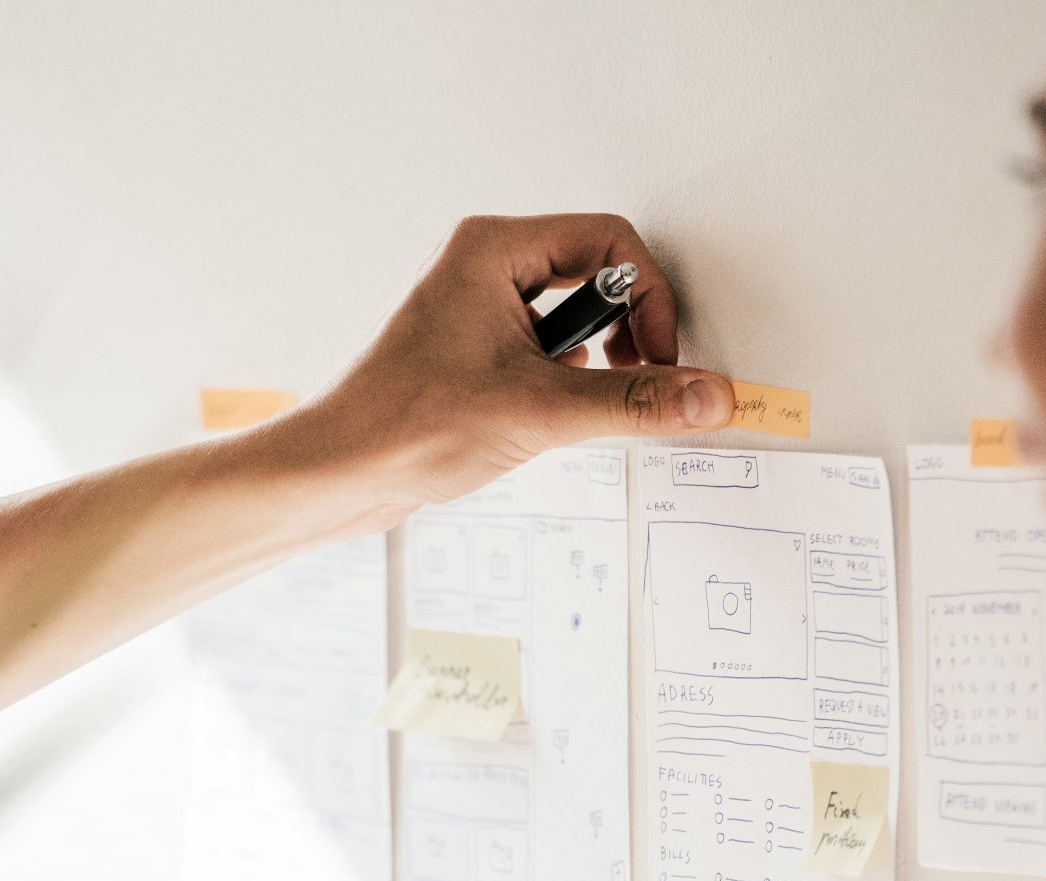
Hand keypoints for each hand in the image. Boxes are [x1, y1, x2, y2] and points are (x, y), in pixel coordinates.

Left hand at [277, 213, 736, 513]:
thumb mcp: (538, 411)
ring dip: (592, 363)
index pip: (610, 241)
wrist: (340, 474)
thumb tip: (706, 394)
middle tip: (633, 378)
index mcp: (491, 249)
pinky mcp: (475, 351)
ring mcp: (477, 309)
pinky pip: (546, 349)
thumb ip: (634, 403)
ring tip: (571, 403)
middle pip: (597, 275)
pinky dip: (563, 382)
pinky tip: (543, 418)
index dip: (650, 299)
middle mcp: (482, 267)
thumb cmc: (402, 425)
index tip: (659, 357)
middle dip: (625, 332)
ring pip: (573, 318)